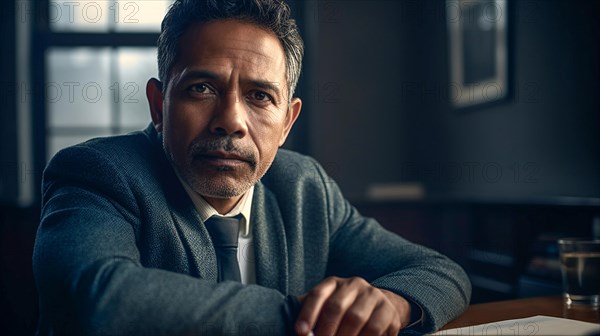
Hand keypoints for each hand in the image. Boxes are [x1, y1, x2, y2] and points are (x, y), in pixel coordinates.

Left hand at [295, 276, 410, 335]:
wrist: (378, 308)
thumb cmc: (343, 312)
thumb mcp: (325, 308)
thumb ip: (311, 315)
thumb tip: (300, 331)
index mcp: (333, 283)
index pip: (318, 295)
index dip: (307, 314)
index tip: (300, 332)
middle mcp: (354, 284)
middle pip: (336, 306)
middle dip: (325, 330)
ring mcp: (373, 295)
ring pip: (356, 318)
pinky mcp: (388, 310)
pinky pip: (375, 328)